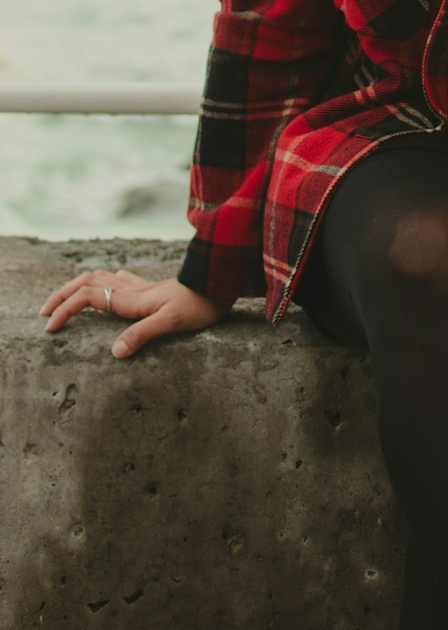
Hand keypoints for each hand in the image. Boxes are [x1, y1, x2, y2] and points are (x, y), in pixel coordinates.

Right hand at [39, 268, 234, 358]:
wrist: (220, 285)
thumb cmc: (200, 305)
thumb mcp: (171, 322)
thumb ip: (142, 334)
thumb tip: (114, 352)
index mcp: (131, 298)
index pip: (87, 297)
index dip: (64, 309)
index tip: (49, 328)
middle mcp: (132, 289)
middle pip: (86, 283)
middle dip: (62, 295)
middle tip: (45, 313)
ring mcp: (142, 287)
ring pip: (101, 278)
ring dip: (79, 287)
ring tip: (66, 299)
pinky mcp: (153, 289)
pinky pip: (121, 279)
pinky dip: (105, 281)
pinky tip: (110, 285)